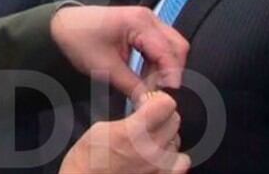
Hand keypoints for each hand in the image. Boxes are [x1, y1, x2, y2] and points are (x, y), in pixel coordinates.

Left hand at [50, 6, 187, 100]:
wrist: (64, 25)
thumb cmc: (80, 41)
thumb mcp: (106, 68)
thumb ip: (132, 86)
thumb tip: (150, 104)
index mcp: (139, 22)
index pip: (168, 52)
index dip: (171, 77)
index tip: (166, 98)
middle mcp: (148, 18)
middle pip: (177, 47)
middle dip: (171, 72)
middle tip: (157, 93)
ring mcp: (147, 20)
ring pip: (171, 47)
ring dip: (164, 68)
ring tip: (147, 86)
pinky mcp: (143, 26)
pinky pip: (160, 45)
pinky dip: (156, 62)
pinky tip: (143, 76)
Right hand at [60, 91, 189, 173]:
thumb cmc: (86, 160)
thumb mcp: (100, 128)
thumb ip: (129, 119)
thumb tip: (143, 109)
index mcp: (133, 133)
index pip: (166, 104)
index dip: (157, 100)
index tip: (148, 103)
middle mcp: (150, 150)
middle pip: (174, 120)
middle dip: (162, 116)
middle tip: (147, 121)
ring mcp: (158, 167)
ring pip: (177, 140)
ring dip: (166, 137)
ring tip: (151, 141)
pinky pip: (182, 163)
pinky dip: (173, 158)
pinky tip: (160, 158)